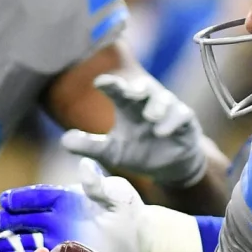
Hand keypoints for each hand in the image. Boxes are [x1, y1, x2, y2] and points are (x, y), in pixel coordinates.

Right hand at [0, 159, 145, 251]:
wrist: (139, 241)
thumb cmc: (128, 213)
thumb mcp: (118, 196)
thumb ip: (99, 185)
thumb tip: (86, 164)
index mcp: (66, 198)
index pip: (39, 195)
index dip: (23, 198)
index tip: (6, 200)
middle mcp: (54, 217)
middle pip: (24, 218)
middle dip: (6, 221)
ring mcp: (54, 238)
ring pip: (22, 240)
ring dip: (2, 244)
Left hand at [63, 71, 206, 186]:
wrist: (170, 168)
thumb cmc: (140, 153)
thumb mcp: (112, 153)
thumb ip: (90, 146)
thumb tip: (65, 140)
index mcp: (128, 106)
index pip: (117, 89)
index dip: (110, 84)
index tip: (99, 83)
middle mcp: (147, 103)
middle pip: (143, 87)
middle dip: (137, 88)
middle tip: (129, 93)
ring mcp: (168, 110)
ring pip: (164, 98)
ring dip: (156, 105)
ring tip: (149, 117)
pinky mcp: (185, 121)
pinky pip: (181, 115)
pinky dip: (172, 121)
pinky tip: (162, 131)